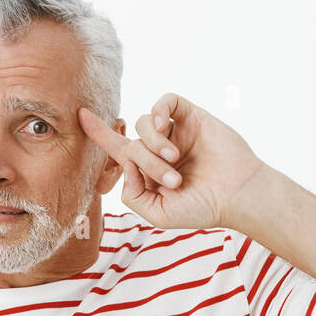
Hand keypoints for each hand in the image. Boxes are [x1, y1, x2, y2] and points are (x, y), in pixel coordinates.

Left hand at [78, 93, 265, 230]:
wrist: (237, 195)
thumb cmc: (201, 207)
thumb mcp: (158, 213)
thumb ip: (133, 194)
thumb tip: (125, 164)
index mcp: (147, 171)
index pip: (116, 150)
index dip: (99, 134)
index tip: (79, 116)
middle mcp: (157, 149)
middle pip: (130, 145)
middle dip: (146, 163)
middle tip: (173, 181)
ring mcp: (173, 132)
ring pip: (142, 124)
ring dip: (153, 145)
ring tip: (175, 162)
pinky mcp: (190, 117)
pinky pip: (164, 102)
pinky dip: (157, 112)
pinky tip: (162, 126)